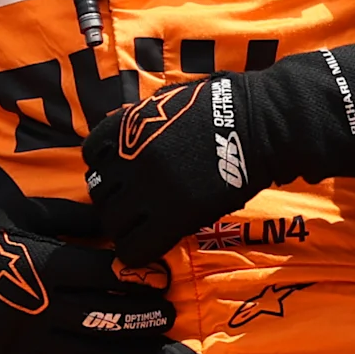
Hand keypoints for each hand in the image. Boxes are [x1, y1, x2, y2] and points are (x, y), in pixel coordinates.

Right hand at [0, 184, 172, 353]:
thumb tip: (117, 215)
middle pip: (104, 317)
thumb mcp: (24, 216)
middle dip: (145, 320)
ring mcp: (26, 339)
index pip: (102, 271)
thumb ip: (72, 218)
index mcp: (42, 263)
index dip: (138, 276)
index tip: (162, 278)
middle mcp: (38, 303)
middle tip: (169, 318)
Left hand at [83, 44, 354, 265]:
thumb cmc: (224, 107)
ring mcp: (150, 188)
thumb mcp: (170, 101)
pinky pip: (135, 248)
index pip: (92, 156)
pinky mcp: (174, 216)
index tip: (122, 176)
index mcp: (129, 127)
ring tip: (147, 225)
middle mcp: (131, 157)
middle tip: (136, 206)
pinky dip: (137, 251)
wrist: (262, 125)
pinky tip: (153, 245)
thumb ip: (139, 119)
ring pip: (112, 223)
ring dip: (126, 226)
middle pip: (99, 193)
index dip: (106, 169)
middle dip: (114, 200)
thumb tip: (116, 134)